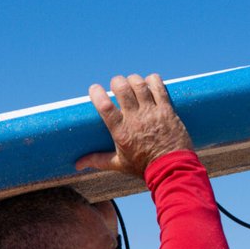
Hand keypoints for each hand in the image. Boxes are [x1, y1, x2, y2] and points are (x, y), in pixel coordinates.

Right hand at [74, 73, 193, 177]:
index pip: (105, 106)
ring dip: (133, 79)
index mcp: (121, 131)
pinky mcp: (167, 109)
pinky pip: (159, 86)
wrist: (172, 169)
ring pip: (140, 84)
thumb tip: (77, 164)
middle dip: (116, 82)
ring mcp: (153, 112)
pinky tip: (149, 83)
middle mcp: (136, 119)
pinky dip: (152, 80)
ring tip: (131, 83)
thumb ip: (97, 160)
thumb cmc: (144, 167)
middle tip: (116, 85)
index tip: (94, 89)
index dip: (97, 93)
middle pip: (122, 88)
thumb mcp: (119, 164)